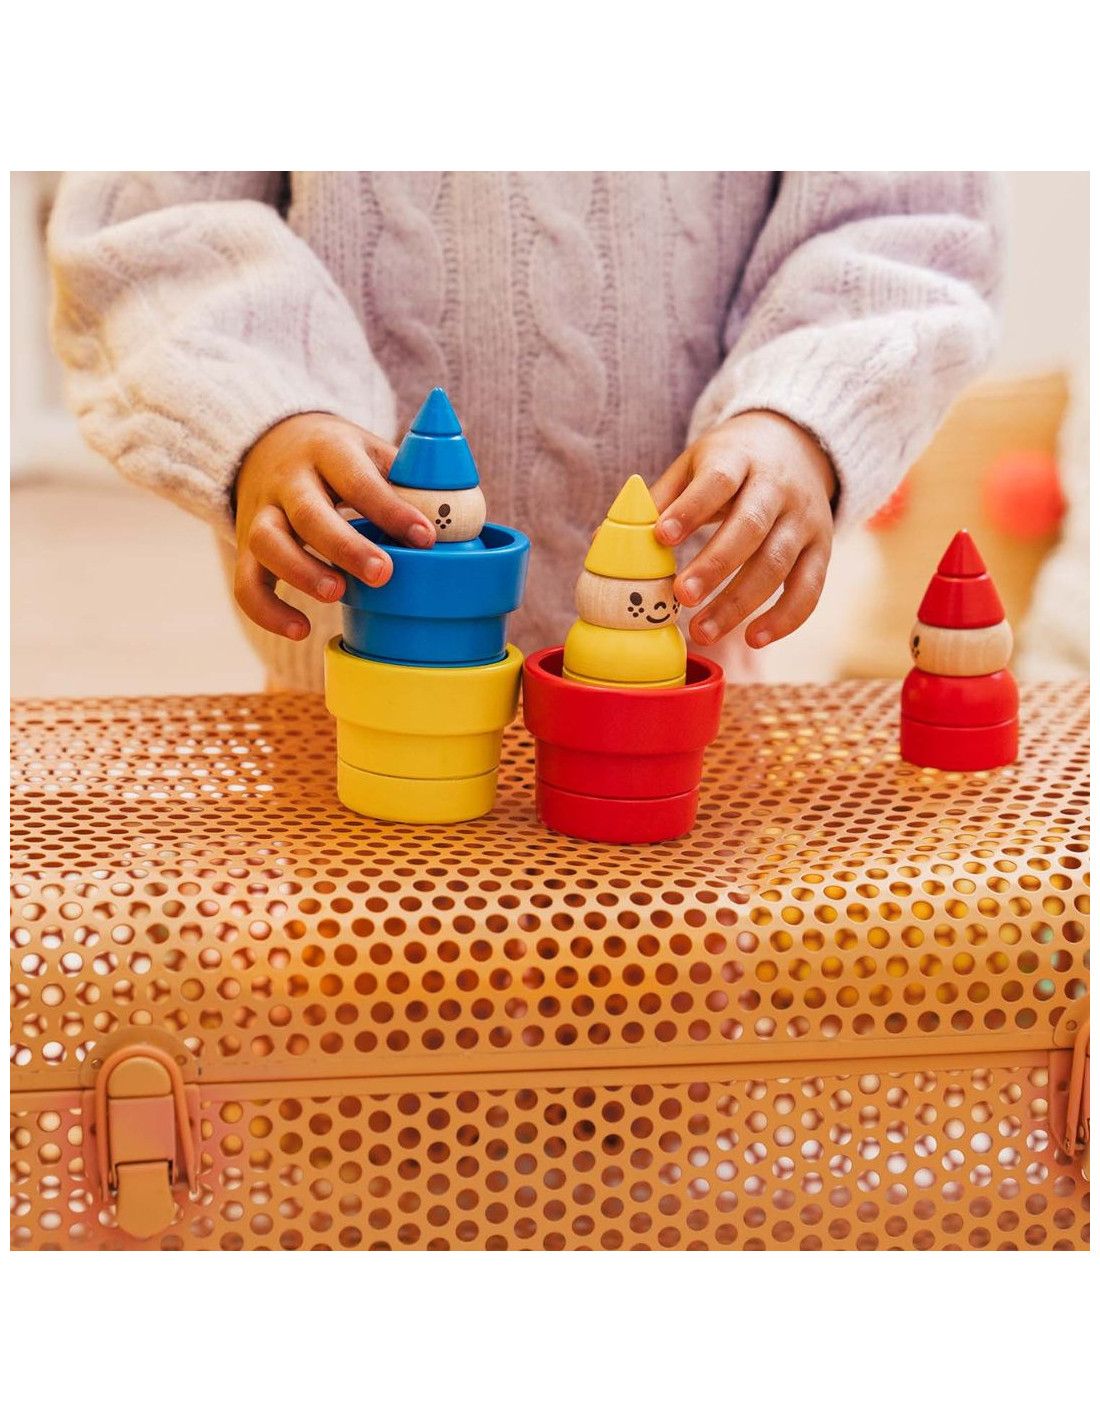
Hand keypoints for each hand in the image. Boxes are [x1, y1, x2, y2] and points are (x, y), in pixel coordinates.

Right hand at [233, 412, 435, 639]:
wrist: (269, 443)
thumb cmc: (339, 459)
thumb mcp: (371, 452)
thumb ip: (408, 481)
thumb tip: (458, 519)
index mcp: (329, 451)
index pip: (357, 478)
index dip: (391, 509)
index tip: (425, 537)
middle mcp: (289, 481)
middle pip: (308, 512)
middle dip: (344, 546)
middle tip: (382, 574)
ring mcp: (262, 514)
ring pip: (267, 543)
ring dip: (301, 572)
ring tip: (338, 595)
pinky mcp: (248, 547)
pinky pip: (247, 583)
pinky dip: (268, 611)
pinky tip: (300, 630)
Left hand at [652, 410, 836, 647]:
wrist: (796, 444)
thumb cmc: (731, 463)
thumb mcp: (694, 464)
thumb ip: (658, 500)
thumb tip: (605, 538)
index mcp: (740, 458)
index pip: (717, 480)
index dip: (690, 509)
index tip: (661, 537)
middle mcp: (778, 487)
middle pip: (750, 527)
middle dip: (715, 565)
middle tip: (680, 596)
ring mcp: (804, 519)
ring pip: (777, 563)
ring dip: (739, 602)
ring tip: (702, 631)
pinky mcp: (822, 548)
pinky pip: (809, 588)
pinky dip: (785, 618)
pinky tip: (753, 639)